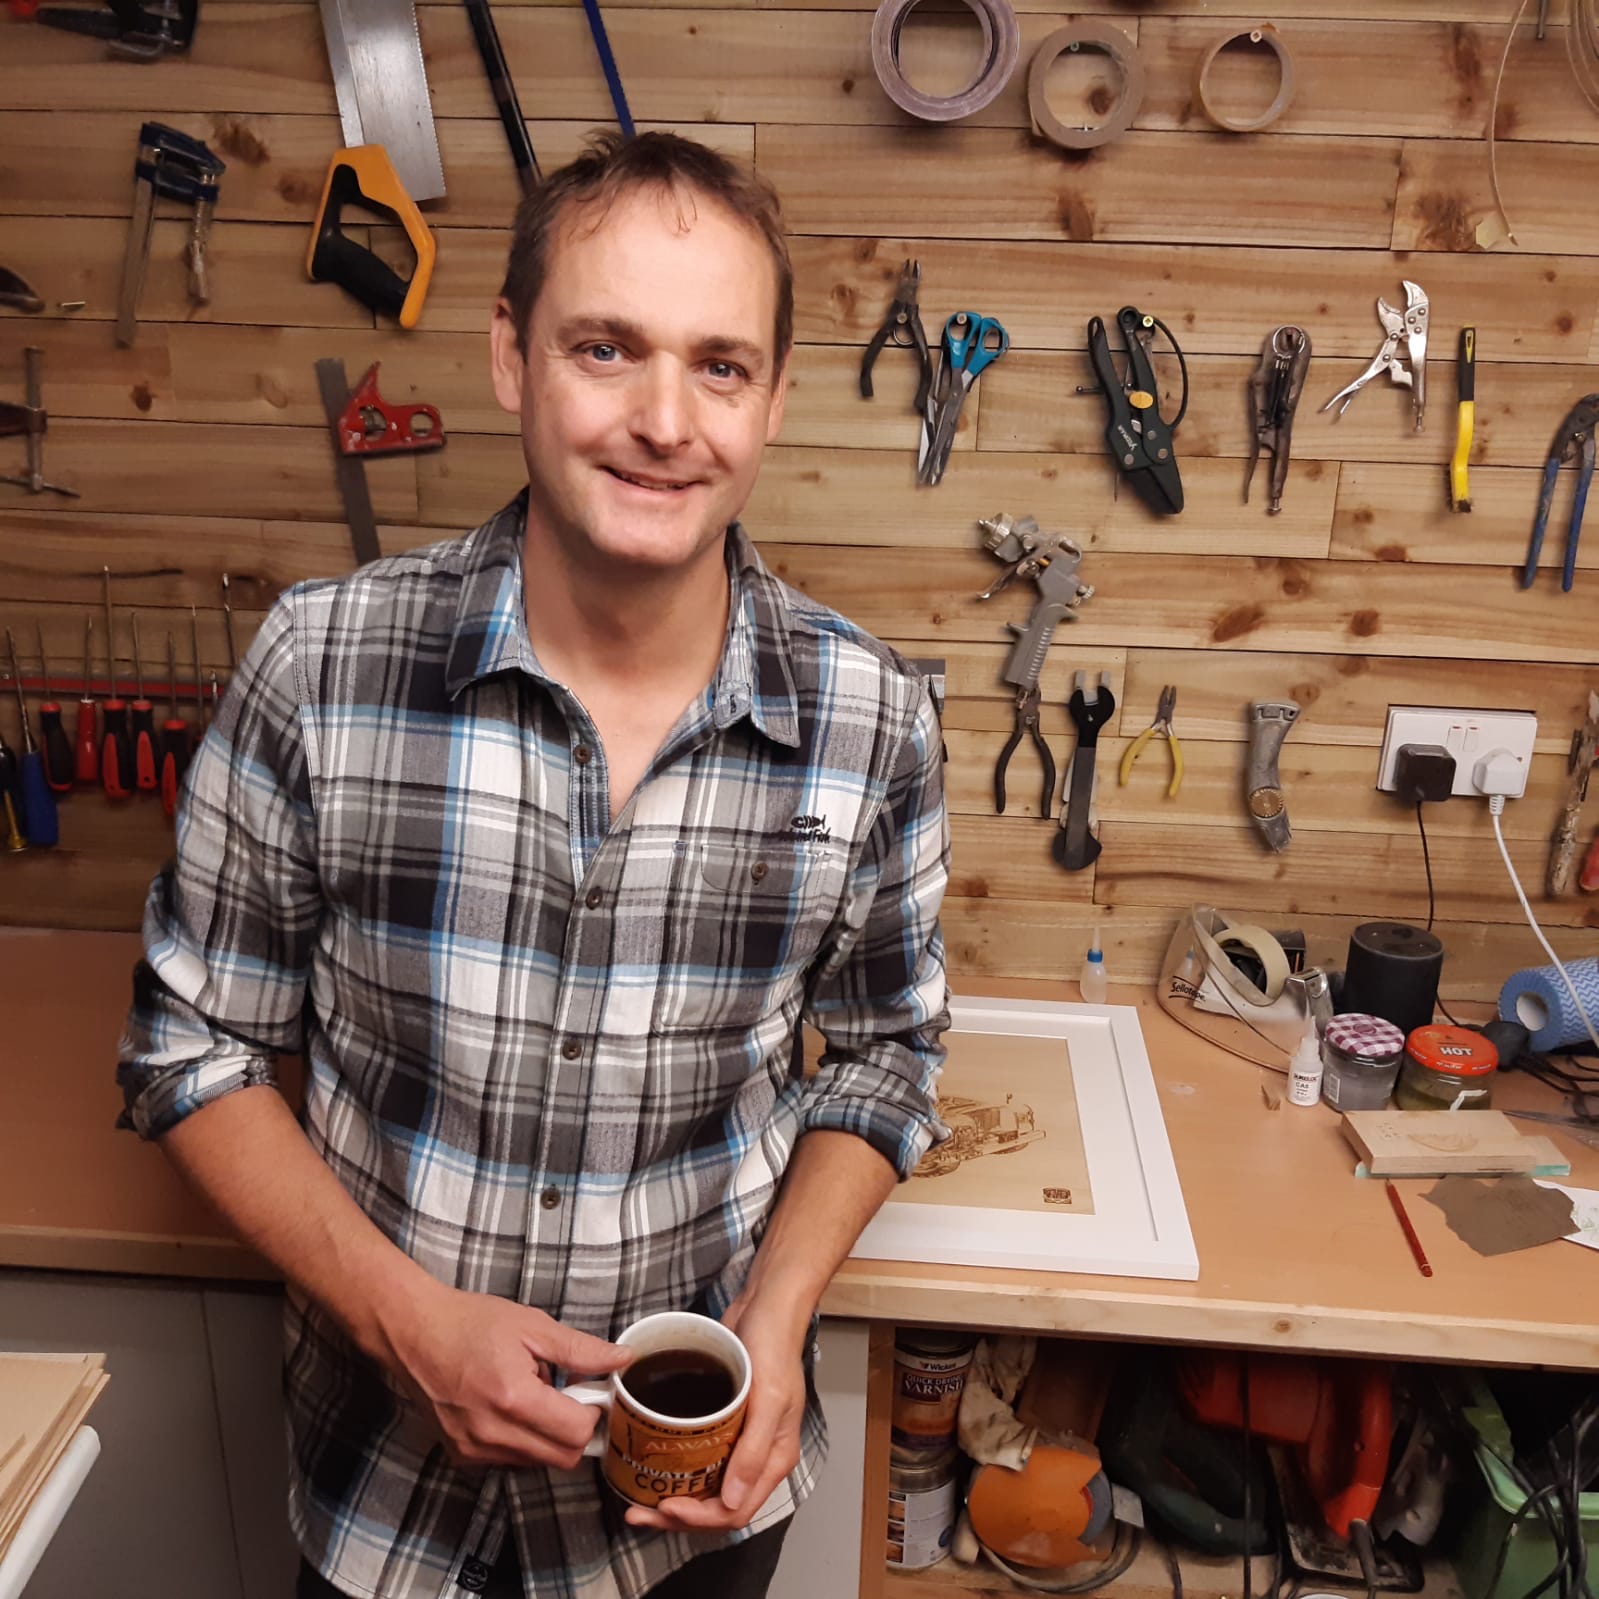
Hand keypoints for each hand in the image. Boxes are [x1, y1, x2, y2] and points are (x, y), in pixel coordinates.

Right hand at [381, 1281, 630, 1470]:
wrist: (412, 1332)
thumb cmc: (470, 1321)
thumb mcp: (532, 1326)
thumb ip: (581, 1350)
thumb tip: (622, 1360)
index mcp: (513, 1399)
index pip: (578, 1433)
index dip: (595, 1411)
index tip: (593, 1389)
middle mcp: (492, 1434)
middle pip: (563, 1457)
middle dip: (577, 1428)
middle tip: (569, 1392)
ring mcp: (473, 1450)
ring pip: (538, 1462)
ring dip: (549, 1435)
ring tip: (534, 1394)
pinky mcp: (461, 1456)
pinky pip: (510, 1460)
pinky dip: (523, 1440)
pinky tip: (510, 1406)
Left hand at [623, 1293, 807, 1532]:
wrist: (766, 1305)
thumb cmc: (775, 1347)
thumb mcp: (770, 1399)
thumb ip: (754, 1451)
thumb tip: (733, 1502)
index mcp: (774, 1459)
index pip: (736, 1510)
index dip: (699, 1518)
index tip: (664, 1504)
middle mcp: (756, 1457)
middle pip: (716, 1505)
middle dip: (677, 1515)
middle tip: (636, 1511)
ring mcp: (738, 1440)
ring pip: (704, 1485)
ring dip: (672, 1497)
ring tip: (636, 1496)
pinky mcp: (721, 1421)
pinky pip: (698, 1456)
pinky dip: (675, 1468)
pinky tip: (651, 1464)